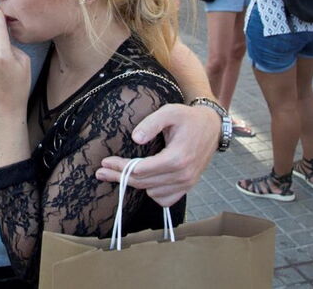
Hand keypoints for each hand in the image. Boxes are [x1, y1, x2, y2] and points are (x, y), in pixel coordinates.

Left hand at [95, 103, 220, 205]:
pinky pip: (165, 200)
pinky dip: (153, 193)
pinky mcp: (188, 186)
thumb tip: (135, 138)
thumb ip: (151, 123)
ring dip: (135, 184)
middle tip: (101, 171)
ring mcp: (187, 183)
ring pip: (152, 193)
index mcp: (177, 158)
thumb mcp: (169, 112)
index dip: (120, 167)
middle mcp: (183, 175)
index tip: (105, 162)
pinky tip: (143, 181)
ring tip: (119, 173)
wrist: (211, 126)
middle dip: (120, 177)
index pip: (141, 170)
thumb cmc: (188, 118)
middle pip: (143, 183)